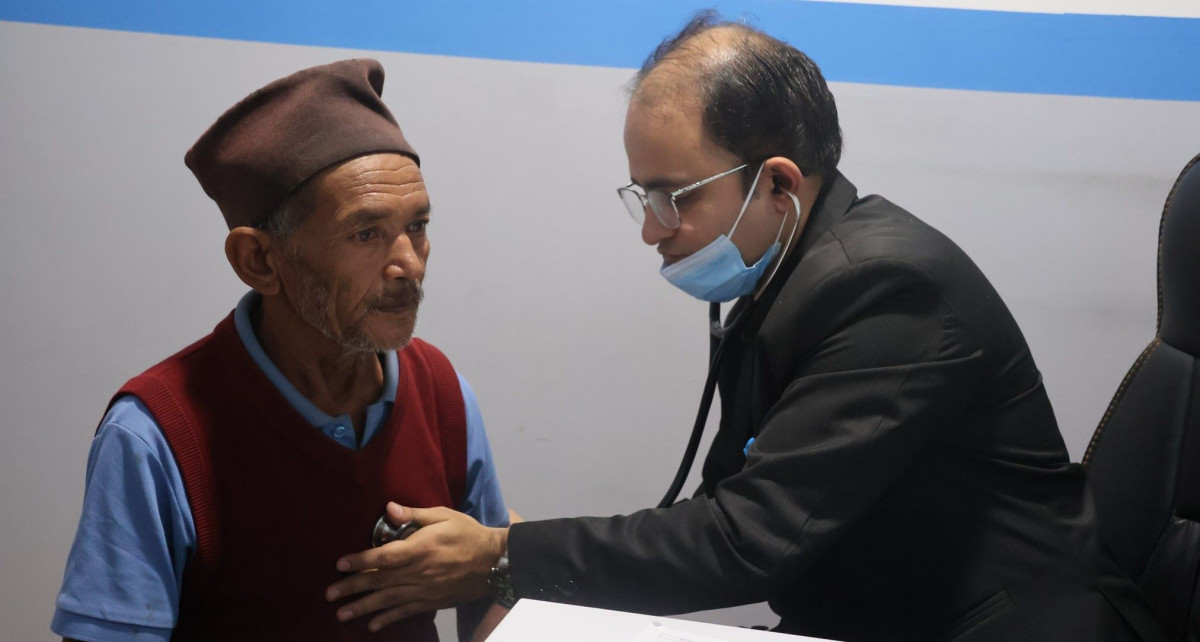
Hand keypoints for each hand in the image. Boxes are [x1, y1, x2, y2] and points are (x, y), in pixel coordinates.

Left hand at [326, 502, 507, 632]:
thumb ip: (414, 515)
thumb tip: (388, 508)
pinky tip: (371, 625)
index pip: (383, 557)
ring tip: (341, 613)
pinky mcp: (432, 601)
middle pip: (380, 581)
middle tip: (329, 594)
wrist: (494, 561)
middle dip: (352, 587)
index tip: (340, 564)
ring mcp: (425, 590)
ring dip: (363, 607)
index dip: (360, 561)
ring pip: (388, 600)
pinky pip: (406, 612)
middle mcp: (419, 572)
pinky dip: (388, 619)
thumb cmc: (467, 533)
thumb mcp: (443, 515)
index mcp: (420, 548)